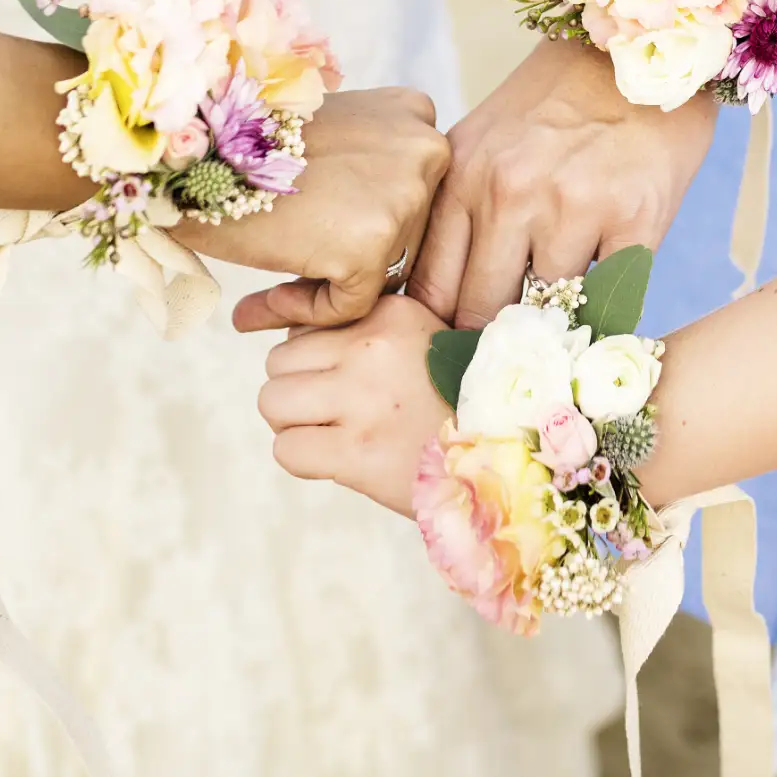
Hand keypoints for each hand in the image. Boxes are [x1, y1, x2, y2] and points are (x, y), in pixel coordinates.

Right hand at [174, 88, 450, 331]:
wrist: (190, 155)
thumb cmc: (241, 147)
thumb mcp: (327, 135)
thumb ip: (365, 168)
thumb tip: (376, 221)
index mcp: (414, 114)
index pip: (412, 193)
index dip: (366, 224)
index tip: (317, 236)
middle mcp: (426, 150)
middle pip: (409, 235)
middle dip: (355, 260)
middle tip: (293, 276)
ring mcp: (407, 197)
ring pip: (387, 272)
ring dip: (332, 289)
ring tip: (273, 293)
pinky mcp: (376, 245)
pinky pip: (356, 305)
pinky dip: (314, 313)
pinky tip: (269, 301)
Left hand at [259, 295, 450, 516]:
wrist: (504, 463)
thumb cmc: (457, 405)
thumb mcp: (422, 343)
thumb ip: (365, 332)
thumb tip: (281, 331)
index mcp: (389, 313)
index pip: (306, 324)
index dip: (315, 360)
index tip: (341, 382)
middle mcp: (371, 347)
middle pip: (279, 361)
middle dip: (297, 391)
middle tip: (332, 414)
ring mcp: (362, 399)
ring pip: (272, 401)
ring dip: (293, 424)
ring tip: (331, 435)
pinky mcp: (356, 451)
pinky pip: (287, 450)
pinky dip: (303, 460)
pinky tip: (338, 461)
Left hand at [408, 39, 717, 329]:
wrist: (632, 56)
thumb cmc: (548, 108)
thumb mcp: (480, 147)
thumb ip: (453, 216)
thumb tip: (431, 305)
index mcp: (462, 180)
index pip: (432, 290)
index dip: (438, 333)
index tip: (451, 354)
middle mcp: (509, 193)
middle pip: (482, 311)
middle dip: (490, 343)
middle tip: (502, 361)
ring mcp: (573, 206)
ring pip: (548, 311)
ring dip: (552, 326)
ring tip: (556, 327)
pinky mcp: (635, 217)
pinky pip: (613, 299)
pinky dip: (606, 313)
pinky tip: (601, 306)